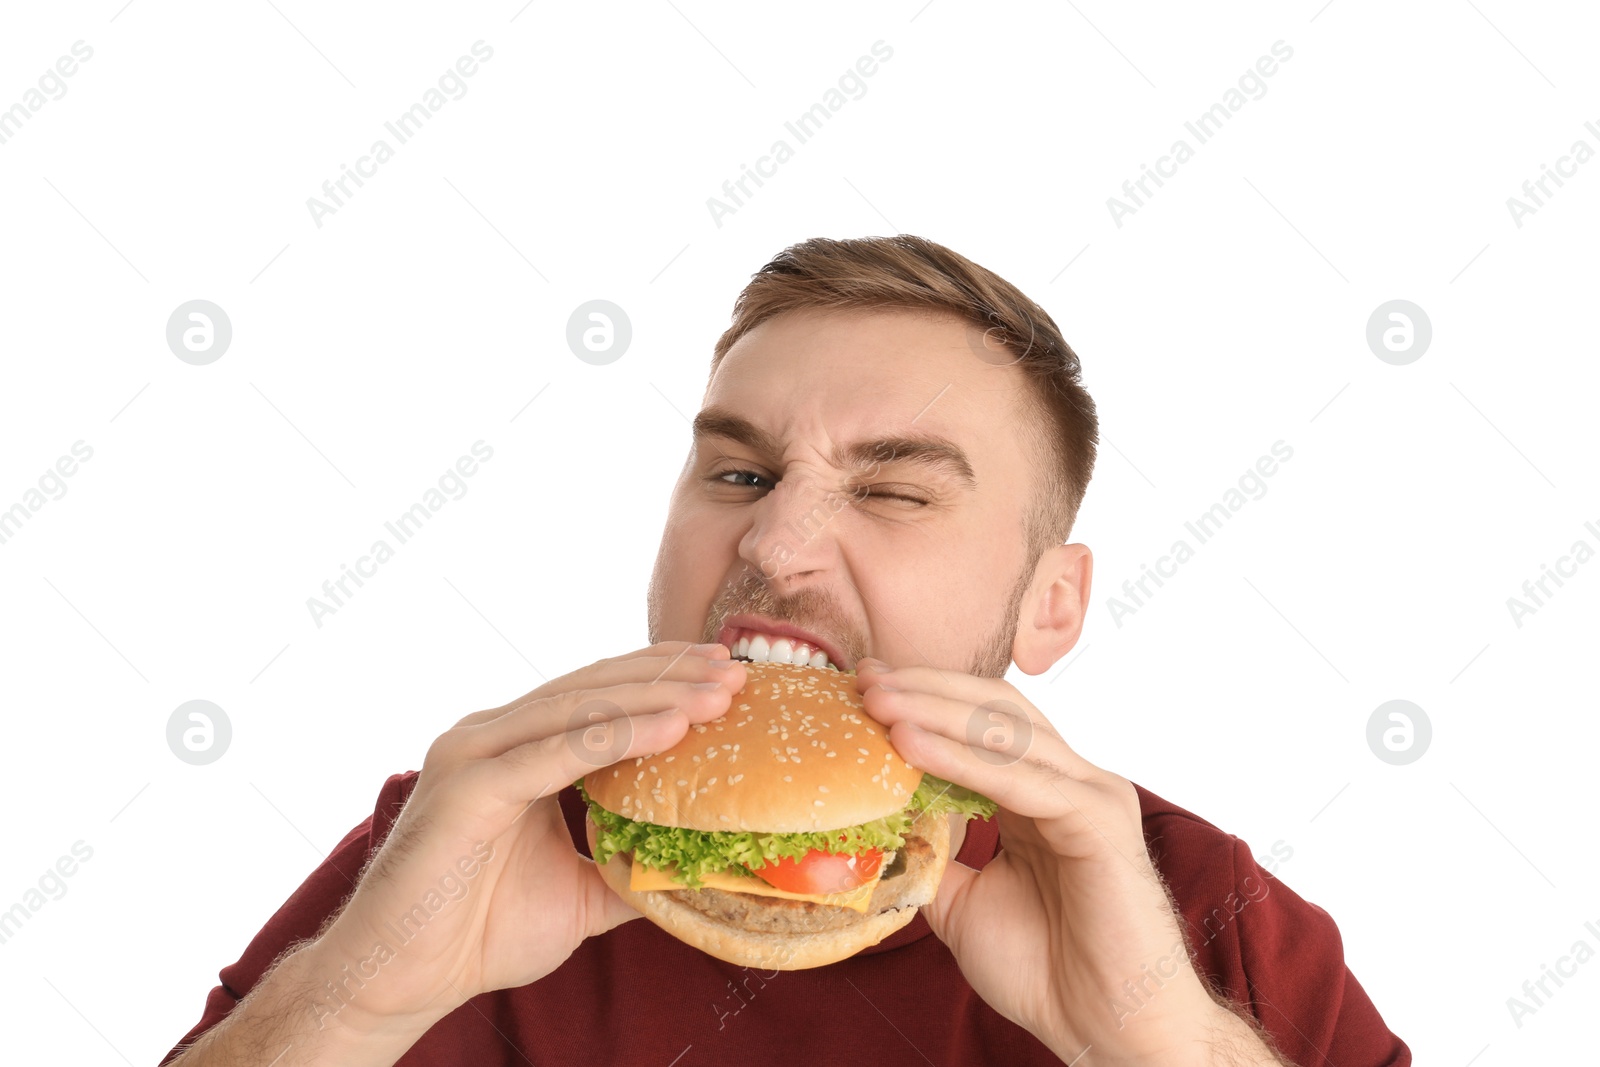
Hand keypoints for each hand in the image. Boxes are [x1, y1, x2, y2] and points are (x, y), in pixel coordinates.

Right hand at [305, 642, 746, 1036]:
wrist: (405, 978)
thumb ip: (629, 866)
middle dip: (670, 677)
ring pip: (581, 709)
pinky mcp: (468, 786)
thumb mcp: (580, 893)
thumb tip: (697, 871)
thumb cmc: (479, 931)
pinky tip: (671, 728)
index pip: (598, 693)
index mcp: (514, 746)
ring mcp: (475, 753)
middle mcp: (491, 735)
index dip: (660, 677)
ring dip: (657, 698)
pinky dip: (617, 737)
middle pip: (595, 688)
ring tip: (718, 696)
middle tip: (736, 672)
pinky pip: (556, 752)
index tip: (723, 671)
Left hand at [855, 661, 1277, 1065]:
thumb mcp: (962, 902)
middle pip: (995, 709)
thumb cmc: (1046, 970)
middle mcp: (1070, 781)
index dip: (925, 699)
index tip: (865, 687)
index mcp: (1042, 792)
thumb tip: (882, 825)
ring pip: (1007, 732)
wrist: (1105, 1028)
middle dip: (926, 690)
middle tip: (866, 680)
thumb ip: (933, 854)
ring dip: (936, 713)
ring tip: (879, 703)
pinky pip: (1020, 780)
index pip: (982, 721)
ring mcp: (1090, 794)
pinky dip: (961, 760)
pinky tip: (912, 747)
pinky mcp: (1099, 820)